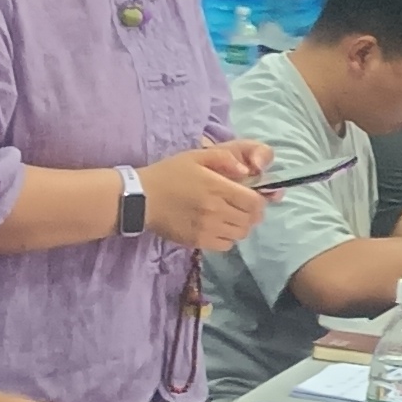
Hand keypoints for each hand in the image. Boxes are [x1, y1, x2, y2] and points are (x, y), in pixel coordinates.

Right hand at [145, 141, 270, 248]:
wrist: (142, 198)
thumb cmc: (170, 173)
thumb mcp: (196, 156)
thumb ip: (224, 158)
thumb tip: (246, 170)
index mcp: (218, 187)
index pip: (255, 202)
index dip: (259, 201)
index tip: (253, 197)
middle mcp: (216, 210)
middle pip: (250, 220)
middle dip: (251, 213)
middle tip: (242, 207)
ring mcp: (207, 228)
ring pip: (240, 234)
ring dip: (240, 225)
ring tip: (230, 217)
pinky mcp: (198, 242)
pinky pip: (226, 245)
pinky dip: (227, 238)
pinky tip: (218, 228)